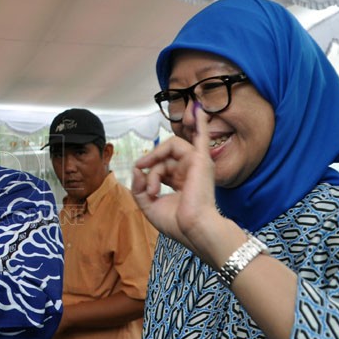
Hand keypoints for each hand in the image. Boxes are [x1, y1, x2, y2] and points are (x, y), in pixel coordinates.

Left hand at [131, 105, 221, 253]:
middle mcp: (190, 171)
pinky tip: (198, 109)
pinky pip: (201, 135)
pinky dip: (200, 122)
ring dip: (157, 162)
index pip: (160, 167)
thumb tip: (137, 169)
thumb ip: (139, 187)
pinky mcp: (202, 160)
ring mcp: (197, 164)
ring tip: (153, 180)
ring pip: (170, 149)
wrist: (193, 228)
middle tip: (147, 184)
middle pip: (163, 158)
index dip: (149, 175)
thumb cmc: (177, 223)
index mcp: (181, 182)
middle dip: (152, 169)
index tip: (146, 189)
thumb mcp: (149, 205)